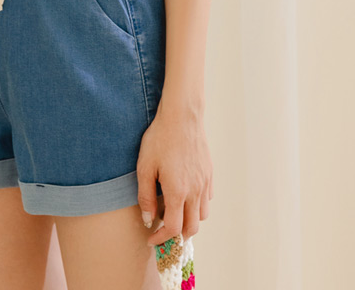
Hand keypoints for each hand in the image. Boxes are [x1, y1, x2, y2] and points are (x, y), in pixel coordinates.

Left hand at [136, 103, 212, 247]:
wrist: (182, 116)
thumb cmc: (161, 138)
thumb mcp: (145, 167)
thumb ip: (146, 196)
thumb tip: (148, 219)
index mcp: (177, 192)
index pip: (173, 228)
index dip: (161, 238)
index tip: (152, 238)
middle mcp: (195, 191)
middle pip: (192, 228)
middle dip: (177, 235)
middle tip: (163, 230)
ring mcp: (204, 183)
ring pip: (203, 215)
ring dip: (190, 220)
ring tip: (174, 212)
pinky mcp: (209, 173)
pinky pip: (207, 199)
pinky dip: (198, 205)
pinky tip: (185, 194)